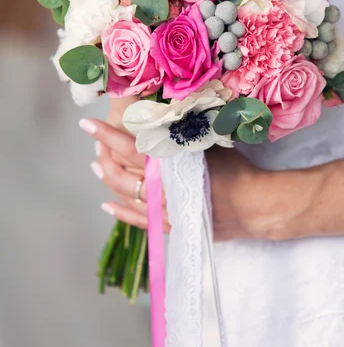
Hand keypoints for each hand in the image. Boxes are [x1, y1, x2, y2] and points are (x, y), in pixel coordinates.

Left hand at [80, 114, 314, 241]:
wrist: (254, 206)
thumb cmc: (235, 170)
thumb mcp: (207, 145)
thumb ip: (180, 136)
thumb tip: (158, 120)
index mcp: (169, 165)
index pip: (129, 148)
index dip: (107, 136)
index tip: (87, 125)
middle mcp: (161, 190)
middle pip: (121, 175)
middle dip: (103, 158)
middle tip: (95, 145)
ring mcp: (164, 211)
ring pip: (125, 198)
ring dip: (108, 181)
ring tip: (96, 167)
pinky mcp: (170, 226)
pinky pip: (138, 221)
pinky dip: (120, 212)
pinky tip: (107, 205)